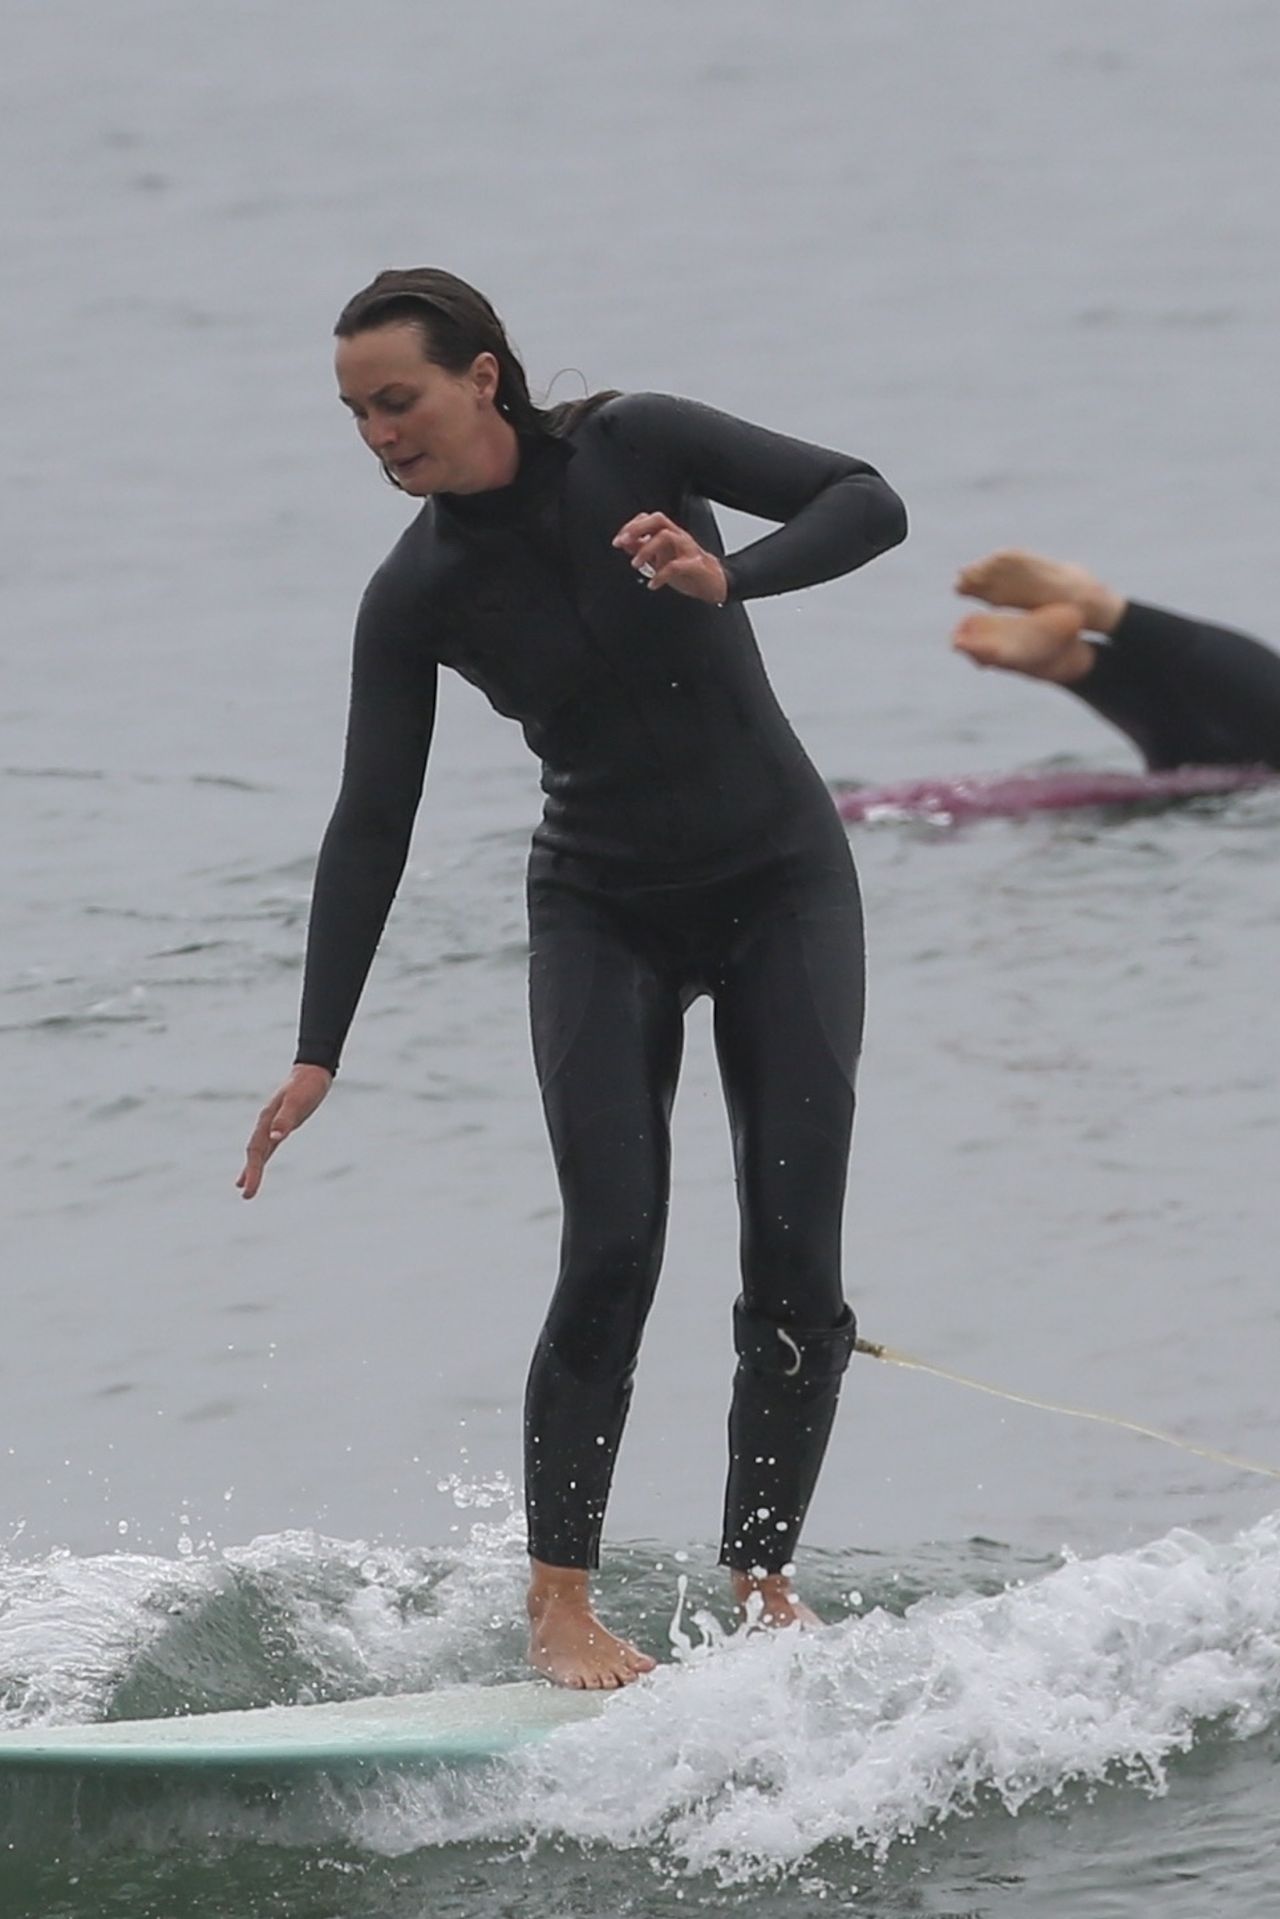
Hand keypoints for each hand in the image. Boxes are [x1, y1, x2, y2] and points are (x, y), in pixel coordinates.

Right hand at [237, 1064, 332, 1198]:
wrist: (312, 1071)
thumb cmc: (307, 1086)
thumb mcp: (298, 1101)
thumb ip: (286, 1118)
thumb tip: (275, 1137)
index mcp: (267, 1120)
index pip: (256, 1150)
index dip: (252, 1171)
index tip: (248, 1191)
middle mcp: (265, 1123)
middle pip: (254, 1152)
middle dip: (250, 1174)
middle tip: (247, 1197)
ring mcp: (271, 1125)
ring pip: (258, 1150)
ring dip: (251, 1168)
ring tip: (242, 1187)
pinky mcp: (280, 1125)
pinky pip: (267, 1146)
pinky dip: (261, 1158)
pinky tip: (259, 1166)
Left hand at [612, 512, 728, 604]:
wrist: (713, 583)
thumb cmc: (686, 570)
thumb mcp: (659, 559)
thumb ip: (642, 549)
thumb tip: (623, 542)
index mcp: (670, 533)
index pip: (649, 519)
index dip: (631, 527)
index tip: (618, 541)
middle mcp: (679, 537)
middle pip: (658, 520)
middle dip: (638, 528)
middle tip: (623, 542)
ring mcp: (688, 549)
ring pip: (666, 537)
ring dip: (646, 549)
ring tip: (635, 564)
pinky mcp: (695, 565)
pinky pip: (677, 566)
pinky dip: (661, 575)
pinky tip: (652, 584)